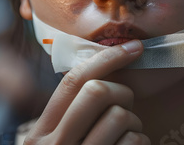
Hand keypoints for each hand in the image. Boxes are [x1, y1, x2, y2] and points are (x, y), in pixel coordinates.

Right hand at [24, 40, 150, 144]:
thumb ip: (70, 115)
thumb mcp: (58, 143)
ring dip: (134, 123)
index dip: (107, 58)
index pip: (72, 81)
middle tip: (127, 108)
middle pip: (97, 91)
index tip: (134, 48)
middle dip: (123, 92)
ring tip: (128, 136)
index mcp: (40, 133)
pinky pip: (135, 141)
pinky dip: (142, 142)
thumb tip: (103, 72)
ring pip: (120, 116)